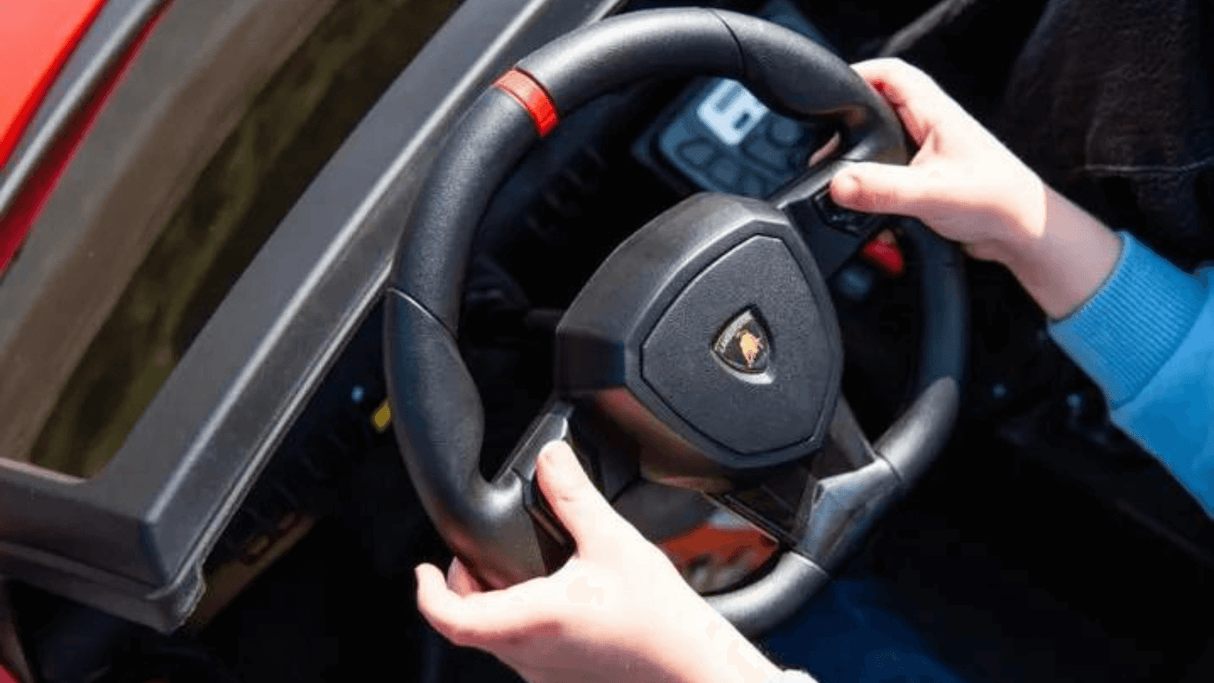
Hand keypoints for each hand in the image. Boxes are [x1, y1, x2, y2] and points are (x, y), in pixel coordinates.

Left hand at [414, 440, 782, 682]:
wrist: (691, 667)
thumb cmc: (659, 618)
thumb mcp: (613, 541)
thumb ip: (574, 495)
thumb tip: (551, 459)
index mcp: (532, 619)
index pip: (451, 617)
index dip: (428, 593)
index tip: (424, 569)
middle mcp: (530, 654)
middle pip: (468, 626)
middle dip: (460, 589)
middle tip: (470, 559)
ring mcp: (544, 673)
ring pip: (494, 641)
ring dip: (488, 607)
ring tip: (508, 574)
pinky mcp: (562, 679)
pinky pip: (521, 652)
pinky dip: (516, 623)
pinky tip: (547, 600)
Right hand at [831, 58, 1120, 318]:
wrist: (1023, 236)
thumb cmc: (997, 202)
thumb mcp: (931, 194)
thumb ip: (882, 190)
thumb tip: (838, 185)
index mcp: (935, 114)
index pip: (890, 74)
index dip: (857, 75)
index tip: (828, 98)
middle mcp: (929, 129)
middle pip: (877, 111)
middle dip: (850, 129)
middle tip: (826, 151)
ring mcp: (927, 156)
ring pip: (879, 148)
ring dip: (860, 167)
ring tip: (842, 184)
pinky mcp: (924, 182)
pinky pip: (887, 178)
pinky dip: (872, 194)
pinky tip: (868, 212)